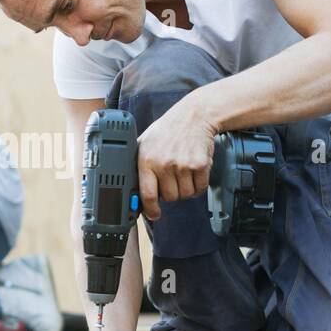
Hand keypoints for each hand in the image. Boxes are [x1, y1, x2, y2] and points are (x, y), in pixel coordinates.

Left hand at [135, 96, 215, 220]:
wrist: (193, 116)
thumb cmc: (167, 131)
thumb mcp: (144, 143)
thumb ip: (138, 166)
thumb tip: (130, 190)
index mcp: (146, 160)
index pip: (147, 194)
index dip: (151, 210)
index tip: (154, 214)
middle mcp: (164, 164)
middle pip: (170, 198)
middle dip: (172, 192)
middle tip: (173, 178)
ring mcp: (183, 165)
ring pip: (185, 195)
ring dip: (186, 188)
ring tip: (183, 172)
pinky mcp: (200, 165)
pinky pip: (200, 188)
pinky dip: (198, 185)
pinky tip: (194, 172)